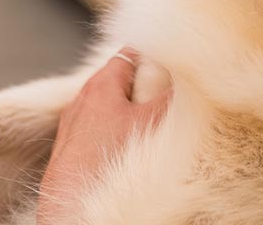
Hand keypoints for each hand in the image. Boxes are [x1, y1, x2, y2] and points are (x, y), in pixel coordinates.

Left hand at [37, 49, 169, 224]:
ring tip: (151, 130)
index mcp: (100, 85)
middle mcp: (82, 101)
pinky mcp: (70, 151)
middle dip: (145, 89)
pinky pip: (100, 132)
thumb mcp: (153, 120)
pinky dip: (117, 134)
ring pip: (110, 108)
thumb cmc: (109, 158)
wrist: (74, 208)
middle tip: (167, 101)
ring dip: (131, 115)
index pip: (130, 54)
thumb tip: (192, 78)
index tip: (173, 68)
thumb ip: (173, 93)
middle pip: (121, 82)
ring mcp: (73, 127)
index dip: (154, 58)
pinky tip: (130, 151)